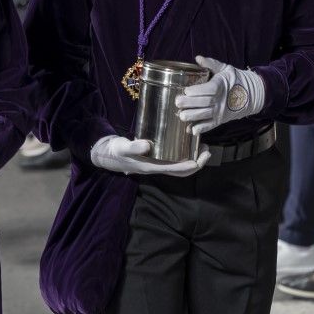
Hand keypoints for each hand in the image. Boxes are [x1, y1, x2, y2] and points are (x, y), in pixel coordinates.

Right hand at [90, 135, 208, 176]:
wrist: (107, 154)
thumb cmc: (115, 152)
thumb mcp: (123, 148)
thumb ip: (133, 147)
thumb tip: (147, 145)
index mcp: (152, 167)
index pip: (177, 170)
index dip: (191, 166)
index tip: (201, 157)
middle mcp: (158, 167)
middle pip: (182, 170)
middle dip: (197, 162)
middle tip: (207, 149)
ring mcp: (158, 163)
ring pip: (180, 165)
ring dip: (193, 157)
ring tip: (202, 145)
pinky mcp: (156, 157)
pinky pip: (174, 158)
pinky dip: (184, 152)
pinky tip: (186, 142)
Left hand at [175, 55, 265, 133]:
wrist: (250, 95)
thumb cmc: (235, 79)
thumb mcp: (224, 68)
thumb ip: (211, 63)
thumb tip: (198, 58)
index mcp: (221, 86)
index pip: (210, 89)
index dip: (197, 91)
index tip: (186, 90)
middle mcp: (221, 100)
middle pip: (206, 103)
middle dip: (190, 104)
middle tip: (177, 102)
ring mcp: (221, 111)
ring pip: (207, 116)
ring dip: (193, 117)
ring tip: (181, 115)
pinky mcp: (220, 120)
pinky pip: (210, 126)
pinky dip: (201, 129)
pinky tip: (191, 130)